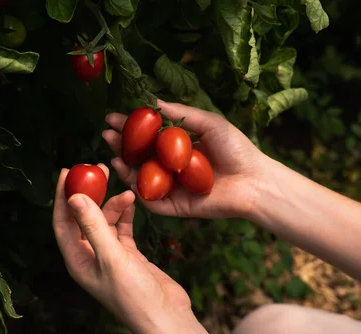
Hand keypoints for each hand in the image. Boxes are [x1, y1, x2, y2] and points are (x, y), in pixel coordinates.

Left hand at [53, 165, 192, 333]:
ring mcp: (110, 256)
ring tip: (127, 192)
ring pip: (105, 221)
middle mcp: (90, 257)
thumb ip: (93, 226)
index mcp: (77, 261)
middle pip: (83, 218)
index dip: (62, 197)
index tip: (67, 171)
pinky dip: (126, 215)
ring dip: (114, 204)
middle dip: (89, 194)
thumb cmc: (134, 295)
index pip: (62, 222)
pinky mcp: (129, 256)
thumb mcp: (111, 257)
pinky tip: (133, 203)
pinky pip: (122, 229)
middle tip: (97, 170)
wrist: (166, 317)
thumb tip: (73, 197)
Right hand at [103, 100, 265, 218]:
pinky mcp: (173, 205)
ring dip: (124, 165)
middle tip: (106, 133)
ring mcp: (170, 187)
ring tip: (114, 151)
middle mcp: (171, 167)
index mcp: (178, 147)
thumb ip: (180, 113)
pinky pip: (150, 199)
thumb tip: (151, 100)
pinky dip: (135, 189)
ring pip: (140, 178)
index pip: (148, 136)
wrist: (253, 180)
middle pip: (139, 156)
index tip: (112, 117)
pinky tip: (127, 173)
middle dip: (121, 144)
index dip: (129, 127)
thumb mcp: (208, 123)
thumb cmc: (236, 149)